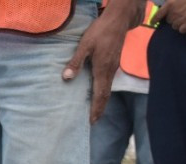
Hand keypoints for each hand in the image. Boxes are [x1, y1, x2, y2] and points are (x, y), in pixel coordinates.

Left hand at [62, 6, 132, 122]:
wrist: (118, 20)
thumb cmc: (100, 32)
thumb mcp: (84, 45)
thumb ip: (75, 62)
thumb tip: (66, 77)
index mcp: (103, 69)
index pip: (100, 94)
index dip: (96, 108)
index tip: (92, 120)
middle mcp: (110, 71)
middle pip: (106, 95)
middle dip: (100, 109)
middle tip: (94, 121)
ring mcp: (113, 67)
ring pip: (108, 88)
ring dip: (102, 101)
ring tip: (95, 111)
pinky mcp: (113, 62)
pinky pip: (108, 81)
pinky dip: (104, 91)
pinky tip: (98, 93)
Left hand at [153, 0, 185, 33]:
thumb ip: (170, 3)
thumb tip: (164, 6)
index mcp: (169, 4)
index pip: (157, 15)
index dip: (154, 20)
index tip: (152, 23)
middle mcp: (173, 12)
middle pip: (168, 20)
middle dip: (173, 18)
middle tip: (179, 14)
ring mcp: (180, 18)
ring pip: (175, 26)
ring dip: (178, 23)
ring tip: (185, 18)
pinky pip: (182, 30)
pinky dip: (184, 28)